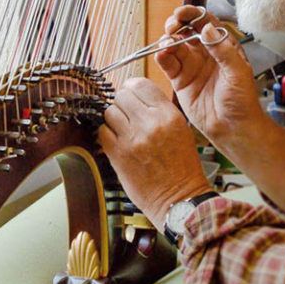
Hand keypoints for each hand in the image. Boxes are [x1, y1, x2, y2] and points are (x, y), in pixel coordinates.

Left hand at [98, 78, 212, 227]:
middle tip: (126, 114)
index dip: (132, 88)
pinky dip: (106, 134)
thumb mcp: (181, 129)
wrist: (179, 199)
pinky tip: (116, 141)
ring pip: (109, 112)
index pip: (141, 84)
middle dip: (122, 103)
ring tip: (122, 129)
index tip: (130, 94)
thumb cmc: (182, 167)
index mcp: (168, 115)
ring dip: (113, 118)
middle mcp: (150, 124)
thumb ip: (159, 110)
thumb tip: (135, 95)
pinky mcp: (118, 154)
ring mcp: (132, 139)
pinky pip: (102, 132)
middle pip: (122, 96)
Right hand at [155, 5, 266, 151]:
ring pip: (174, 45)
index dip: (193, 14)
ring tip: (167, 43)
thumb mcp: (238, 72)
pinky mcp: (180, 80)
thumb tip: (207, 29)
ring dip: (167, 40)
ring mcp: (192, 66)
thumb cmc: (242, 102)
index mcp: (223, 46)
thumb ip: (222, 50)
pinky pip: (168, 64)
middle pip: (186, 30)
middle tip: (172, 26)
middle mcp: (206, 53)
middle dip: (176, 24)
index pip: (206, 23)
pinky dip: (162, 56)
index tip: (182, 13)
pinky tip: (161, 54)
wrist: (233, 129)